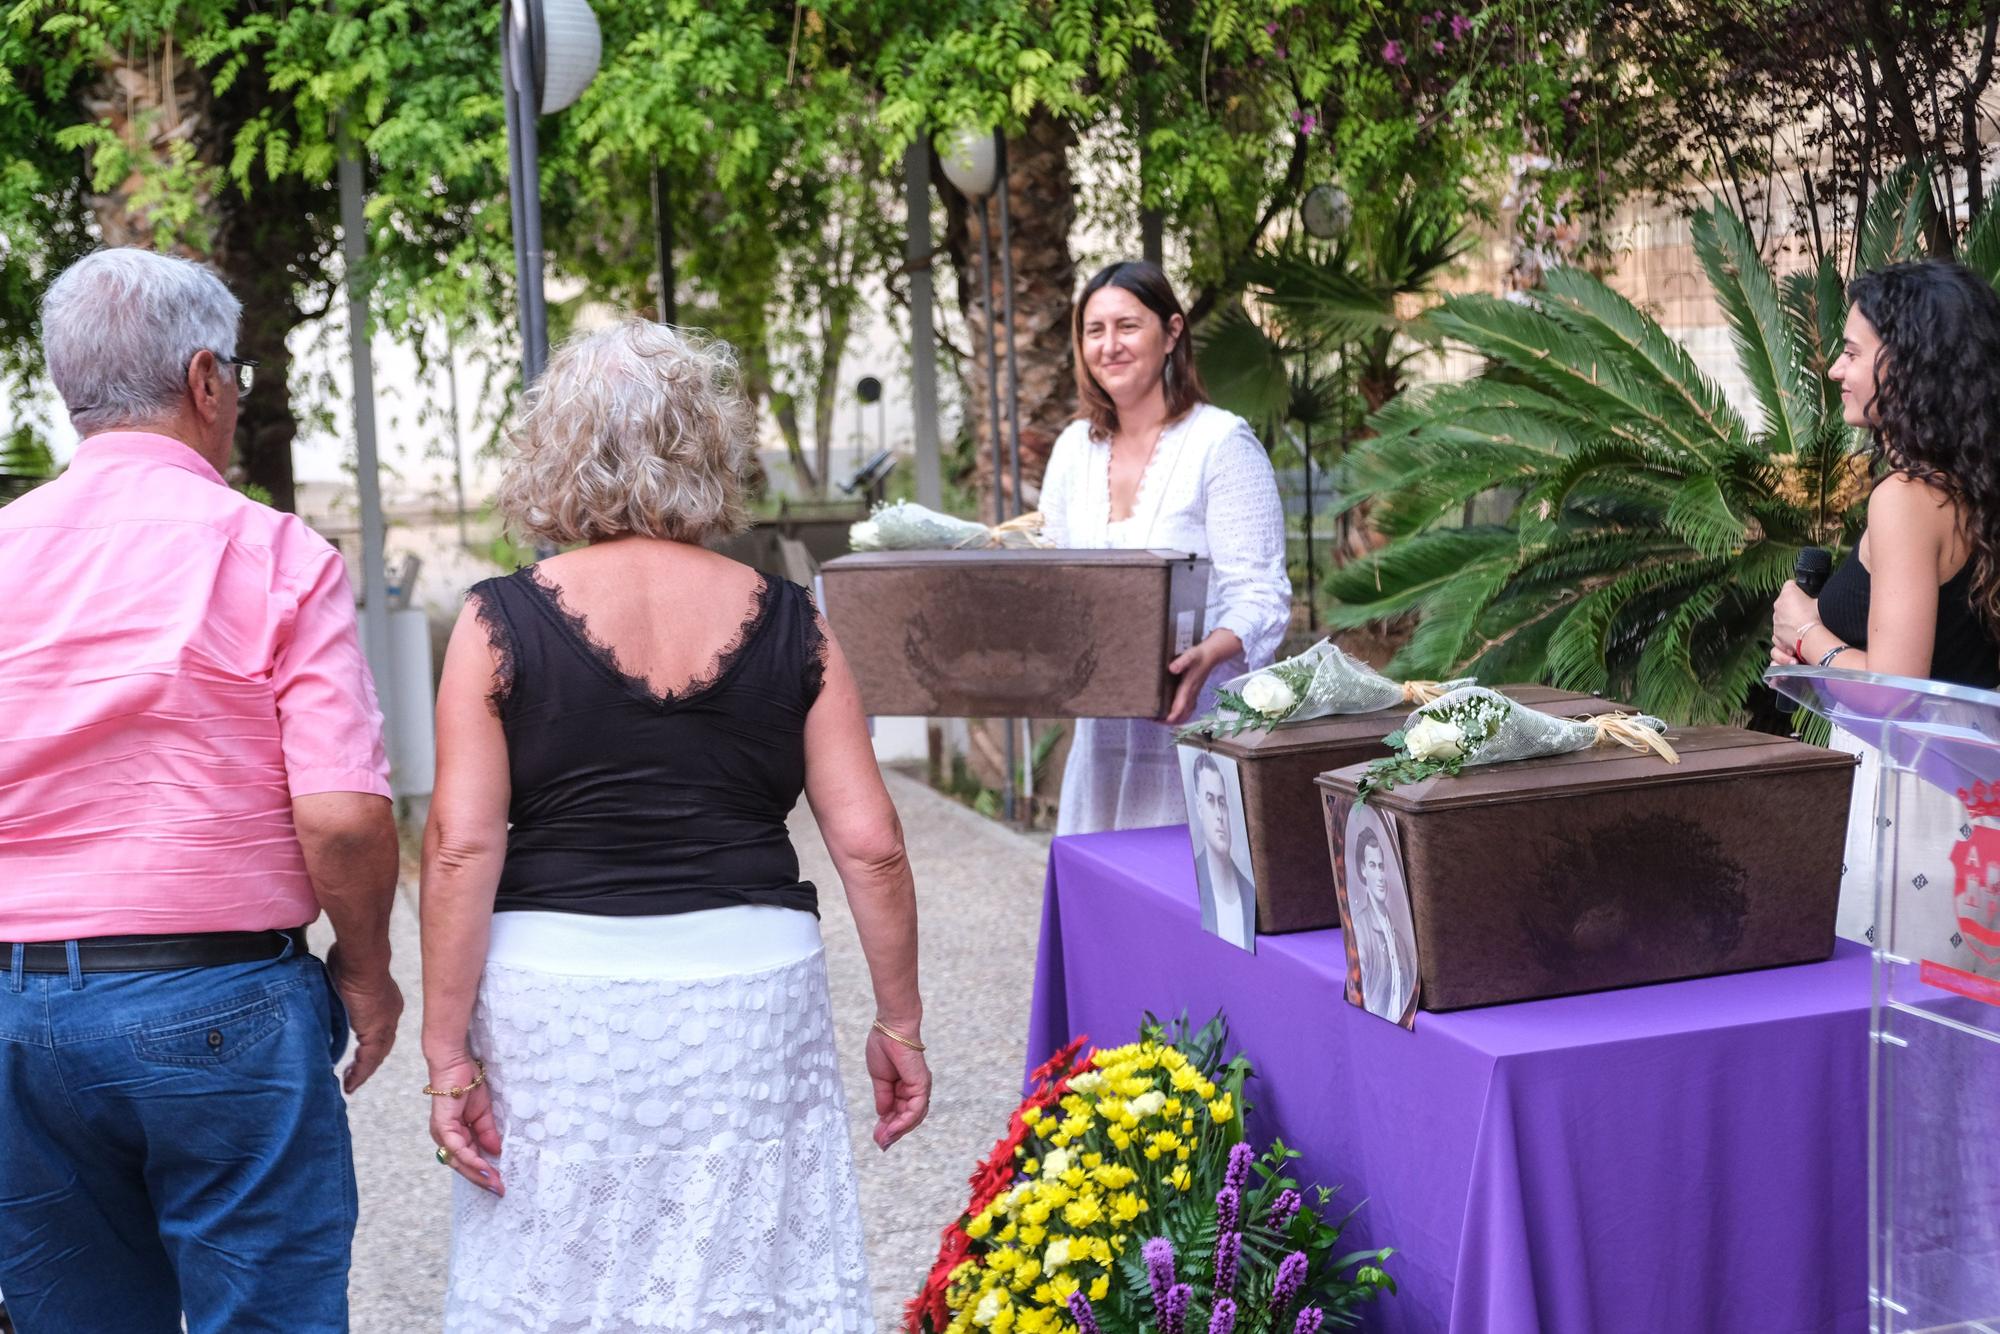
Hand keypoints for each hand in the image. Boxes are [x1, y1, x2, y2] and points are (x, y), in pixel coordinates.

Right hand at [325, 942, 403, 1093]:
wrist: (360, 960)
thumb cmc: (349, 961)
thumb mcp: (343, 982)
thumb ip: (339, 996)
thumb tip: (328, 1000)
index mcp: (385, 1003)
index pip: (380, 1031)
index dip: (370, 1047)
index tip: (358, 1058)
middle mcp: (390, 1015)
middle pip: (381, 1046)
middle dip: (368, 1063)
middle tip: (353, 1076)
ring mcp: (385, 1024)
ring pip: (376, 1056)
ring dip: (363, 1072)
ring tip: (349, 1084)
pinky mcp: (376, 1031)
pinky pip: (369, 1060)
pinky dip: (360, 1073)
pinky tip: (350, 1084)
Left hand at [428, 1051, 504, 1194]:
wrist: (454, 1063)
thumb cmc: (466, 1083)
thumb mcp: (483, 1113)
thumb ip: (487, 1133)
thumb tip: (496, 1152)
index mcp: (455, 1134)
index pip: (468, 1159)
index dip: (483, 1172)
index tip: (500, 1183)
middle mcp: (445, 1137)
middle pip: (462, 1165)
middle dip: (481, 1178)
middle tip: (499, 1189)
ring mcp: (442, 1133)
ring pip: (458, 1161)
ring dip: (477, 1173)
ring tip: (494, 1182)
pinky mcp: (443, 1126)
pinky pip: (457, 1148)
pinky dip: (470, 1158)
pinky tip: (483, 1166)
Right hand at [865, 1026, 931, 1149]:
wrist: (890, 1028)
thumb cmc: (884, 1046)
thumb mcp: (880, 1079)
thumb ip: (883, 1097)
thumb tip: (883, 1115)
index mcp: (905, 1086)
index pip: (899, 1111)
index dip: (888, 1125)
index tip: (877, 1136)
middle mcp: (915, 1088)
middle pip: (907, 1117)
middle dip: (893, 1131)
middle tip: (880, 1143)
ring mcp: (920, 1087)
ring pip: (913, 1117)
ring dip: (898, 1130)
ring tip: (884, 1140)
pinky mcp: (921, 1085)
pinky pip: (915, 1109)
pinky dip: (904, 1121)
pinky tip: (892, 1129)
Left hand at [1164, 630, 1244, 725]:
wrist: (1210, 656)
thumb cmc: (1198, 656)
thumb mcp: (1189, 656)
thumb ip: (1181, 662)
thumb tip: (1172, 669)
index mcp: (1188, 688)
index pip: (1180, 707)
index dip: (1170, 716)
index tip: (1160, 720)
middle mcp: (1191, 695)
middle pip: (1182, 715)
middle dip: (1169, 721)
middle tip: (1155, 720)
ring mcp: (1193, 696)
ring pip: (1185, 715)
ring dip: (1174, 720)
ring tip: (1160, 720)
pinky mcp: (1193, 695)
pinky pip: (1187, 710)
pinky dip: (1180, 716)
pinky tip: (1172, 714)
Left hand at [1771, 582, 1818, 665]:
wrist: (1810, 638)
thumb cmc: (1817, 619)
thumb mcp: (1821, 602)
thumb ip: (1816, 597)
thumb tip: (1820, 599)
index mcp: (1788, 592)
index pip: (1791, 584)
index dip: (1798, 589)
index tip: (1804, 594)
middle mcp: (1778, 604)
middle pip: (1785, 601)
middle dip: (1794, 605)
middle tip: (1807, 611)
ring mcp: (1776, 619)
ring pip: (1782, 616)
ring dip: (1790, 618)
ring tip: (1804, 624)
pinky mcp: (1776, 633)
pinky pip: (1781, 629)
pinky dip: (1787, 631)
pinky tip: (1798, 634)